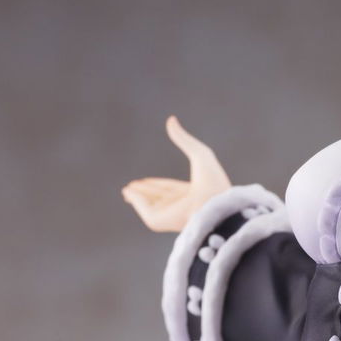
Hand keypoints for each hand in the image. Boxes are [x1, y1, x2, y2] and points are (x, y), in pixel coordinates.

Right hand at [122, 116, 231, 232]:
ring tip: (126, 190)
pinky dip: (136, 200)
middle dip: (146, 193)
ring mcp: (172, 215)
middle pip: (160, 199)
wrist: (214, 205)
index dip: (159, 185)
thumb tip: (171, 119)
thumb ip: (184, 139)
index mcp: (195, 194)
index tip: (146, 181)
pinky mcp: (161, 221)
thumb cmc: (213, 182)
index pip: (173, 190)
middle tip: (131, 187)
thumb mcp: (199, 154)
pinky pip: (144, 210)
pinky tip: (128, 192)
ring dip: (137, 198)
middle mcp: (183, 206)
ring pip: (151, 205)